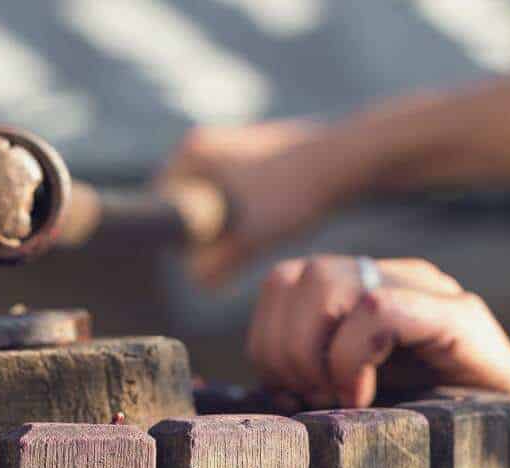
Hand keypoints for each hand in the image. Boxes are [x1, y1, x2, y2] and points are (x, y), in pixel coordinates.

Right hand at [158, 120, 370, 285]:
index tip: (223, 243)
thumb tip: (195, 280)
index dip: (187, 239)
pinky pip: (229, 203)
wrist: (349, 160)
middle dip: (210, 234)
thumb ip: (212, 267)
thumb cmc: (297, 193)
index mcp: (190, 153)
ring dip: (231, 228)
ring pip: (209, 211)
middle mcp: (200, 146)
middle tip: (246, 239)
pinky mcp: (245, 161)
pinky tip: (273, 218)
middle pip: (182, 212)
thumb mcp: (248, 239)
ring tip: (264, 226)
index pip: (160, 212)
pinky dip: (245, 217)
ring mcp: (223, 150)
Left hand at [248, 254, 509, 467]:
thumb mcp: (344, 404)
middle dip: (284, 350)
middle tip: (315, 400)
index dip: (268, 340)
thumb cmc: (432, 435)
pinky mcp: (458, 316)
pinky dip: (353, 359)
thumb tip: (212, 389)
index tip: (294, 394)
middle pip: (292, 277)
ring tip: (343, 400)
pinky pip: (375, 309)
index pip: (281, 282)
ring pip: (326, 282)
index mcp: (360, 294)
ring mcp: (425, 291)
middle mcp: (391, 279)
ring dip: (316, 354)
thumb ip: (298, 380)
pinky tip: (365, 398)